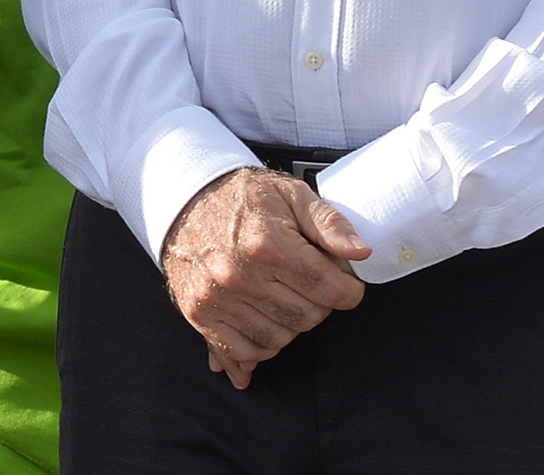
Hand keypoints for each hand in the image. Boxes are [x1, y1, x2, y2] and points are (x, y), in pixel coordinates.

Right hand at [160, 167, 368, 388]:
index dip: (349, 290)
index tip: (345, 283)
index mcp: (268, 244)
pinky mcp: (199, 312)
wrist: (182, 197)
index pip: (330, 290)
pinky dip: (261, 346)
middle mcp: (240, 275)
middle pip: (309, 317)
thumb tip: (361, 252)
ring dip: (291, 324)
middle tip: (310, 283)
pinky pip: (244, 350)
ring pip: (280, 338)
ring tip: (284, 297)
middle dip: (320, 304)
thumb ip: (329, 222)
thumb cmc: (241, 197)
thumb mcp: (290, 194)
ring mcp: (217, 297)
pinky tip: (265, 324)